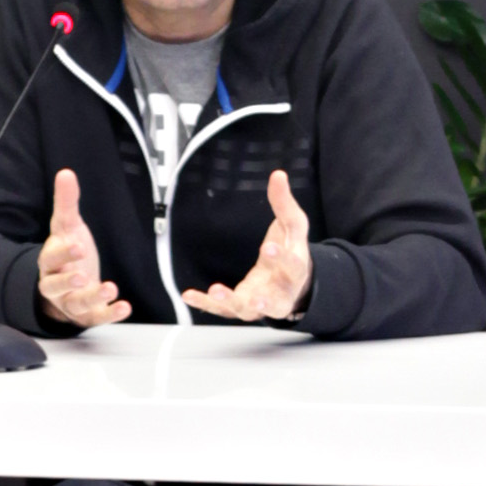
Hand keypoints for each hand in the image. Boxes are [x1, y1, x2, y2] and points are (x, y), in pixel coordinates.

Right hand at [34, 166, 130, 329]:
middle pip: (54, 286)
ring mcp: (70, 302)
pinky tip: (124, 307)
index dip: (63, 253)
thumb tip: (65, 173)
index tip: (78, 246)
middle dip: (68, 281)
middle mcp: (56, 284)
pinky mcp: (87, 315)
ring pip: (76, 303)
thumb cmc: (67, 253)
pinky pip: (96, 318)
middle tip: (83, 275)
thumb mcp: (67, 227)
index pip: (50, 258)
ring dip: (93, 297)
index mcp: (49, 262)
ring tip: (111, 288)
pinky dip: (110, 314)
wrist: (68, 284)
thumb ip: (66, 203)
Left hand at [184, 170, 312, 323]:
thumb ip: (284, 202)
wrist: (292, 280)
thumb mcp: (293, 224)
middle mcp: (281, 293)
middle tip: (254, 295)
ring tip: (216, 290)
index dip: (281, 258)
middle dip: (265, 299)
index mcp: (296, 271)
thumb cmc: (293, 248)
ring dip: (232, 303)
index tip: (268, 247)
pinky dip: (206, 304)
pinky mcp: (241, 307)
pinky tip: (188, 295)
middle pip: (275, 301)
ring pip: (248, 310)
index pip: (292, 267)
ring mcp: (260, 303)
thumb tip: (278, 174)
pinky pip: (223, 310)